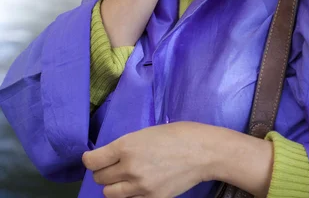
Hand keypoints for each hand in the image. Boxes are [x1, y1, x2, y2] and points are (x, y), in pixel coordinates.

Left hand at [82, 122, 212, 197]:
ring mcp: (140, 187)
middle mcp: (129, 168)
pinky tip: (138, 186)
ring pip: (110, 194)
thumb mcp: (145, 133)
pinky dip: (129, 195)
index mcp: (126, 146)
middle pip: (100, 178)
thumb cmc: (176, 134)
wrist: (202, 151)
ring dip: (114, 185)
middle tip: (114, 166)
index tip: (92, 159)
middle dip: (104, 171)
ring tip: (125, 177)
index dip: (90, 160)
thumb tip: (110, 157)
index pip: (92, 161)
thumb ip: (126, 146)